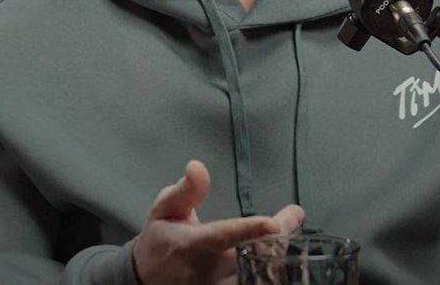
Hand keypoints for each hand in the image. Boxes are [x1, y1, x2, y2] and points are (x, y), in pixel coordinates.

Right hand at [132, 160, 304, 284]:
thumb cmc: (161, 240)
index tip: (273, 222)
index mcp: (192, 244)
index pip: (223, 236)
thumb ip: (185, 190)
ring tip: (289, 236)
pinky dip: (269, 273)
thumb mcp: (164, 210)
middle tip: (292, 218)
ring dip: (277, 257)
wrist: (147, 280)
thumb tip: (197, 166)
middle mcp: (207, 271)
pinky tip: (279, 258)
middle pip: (251, 257)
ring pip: (256, 276)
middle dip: (277, 238)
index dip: (250, 230)